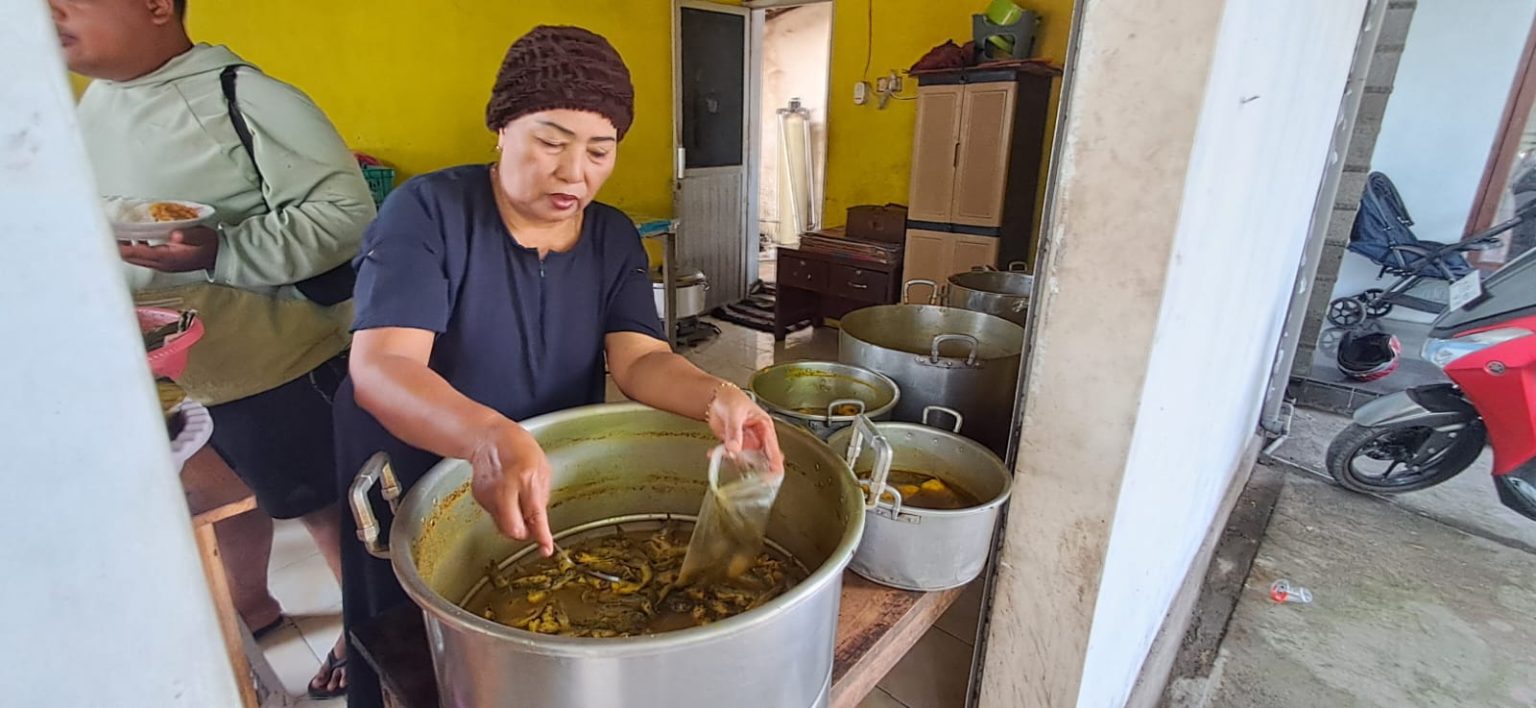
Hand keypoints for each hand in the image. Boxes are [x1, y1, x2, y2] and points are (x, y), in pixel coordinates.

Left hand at [119, 226, 218, 272]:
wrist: (218, 256)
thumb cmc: (209, 245)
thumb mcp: (201, 236)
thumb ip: (188, 235)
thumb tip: (174, 234)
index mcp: (168, 258)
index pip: (138, 253)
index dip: (122, 247)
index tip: (109, 238)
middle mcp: (161, 263)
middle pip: (131, 258)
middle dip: (117, 247)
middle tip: (105, 233)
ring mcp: (160, 264)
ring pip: (134, 258)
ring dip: (123, 249)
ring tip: (113, 235)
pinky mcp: (161, 261)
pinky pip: (141, 256)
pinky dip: (132, 249)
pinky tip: (130, 238)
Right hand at [468, 420, 554, 555]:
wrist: (489, 438)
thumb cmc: (519, 448)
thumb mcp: (543, 468)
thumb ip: (542, 497)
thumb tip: (540, 523)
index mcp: (526, 479)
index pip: (535, 516)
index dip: (541, 536)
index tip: (545, 549)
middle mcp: (504, 489)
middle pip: (513, 530)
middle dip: (523, 533)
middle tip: (530, 525)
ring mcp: (488, 495)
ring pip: (502, 525)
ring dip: (513, 520)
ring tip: (516, 498)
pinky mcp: (479, 497)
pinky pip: (494, 515)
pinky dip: (503, 510)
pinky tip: (505, 493)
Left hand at [706, 383, 784, 474]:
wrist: (716, 398)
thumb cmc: (732, 399)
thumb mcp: (735, 413)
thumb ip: (734, 432)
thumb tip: (734, 449)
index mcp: (765, 428)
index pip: (774, 451)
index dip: (775, 466)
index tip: (772, 477)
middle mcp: (757, 438)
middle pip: (762, 460)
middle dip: (756, 469)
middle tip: (749, 477)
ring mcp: (746, 443)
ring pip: (745, 460)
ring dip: (735, 461)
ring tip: (725, 454)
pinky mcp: (734, 445)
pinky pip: (731, 456)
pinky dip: (722, 457)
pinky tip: (714, 453)